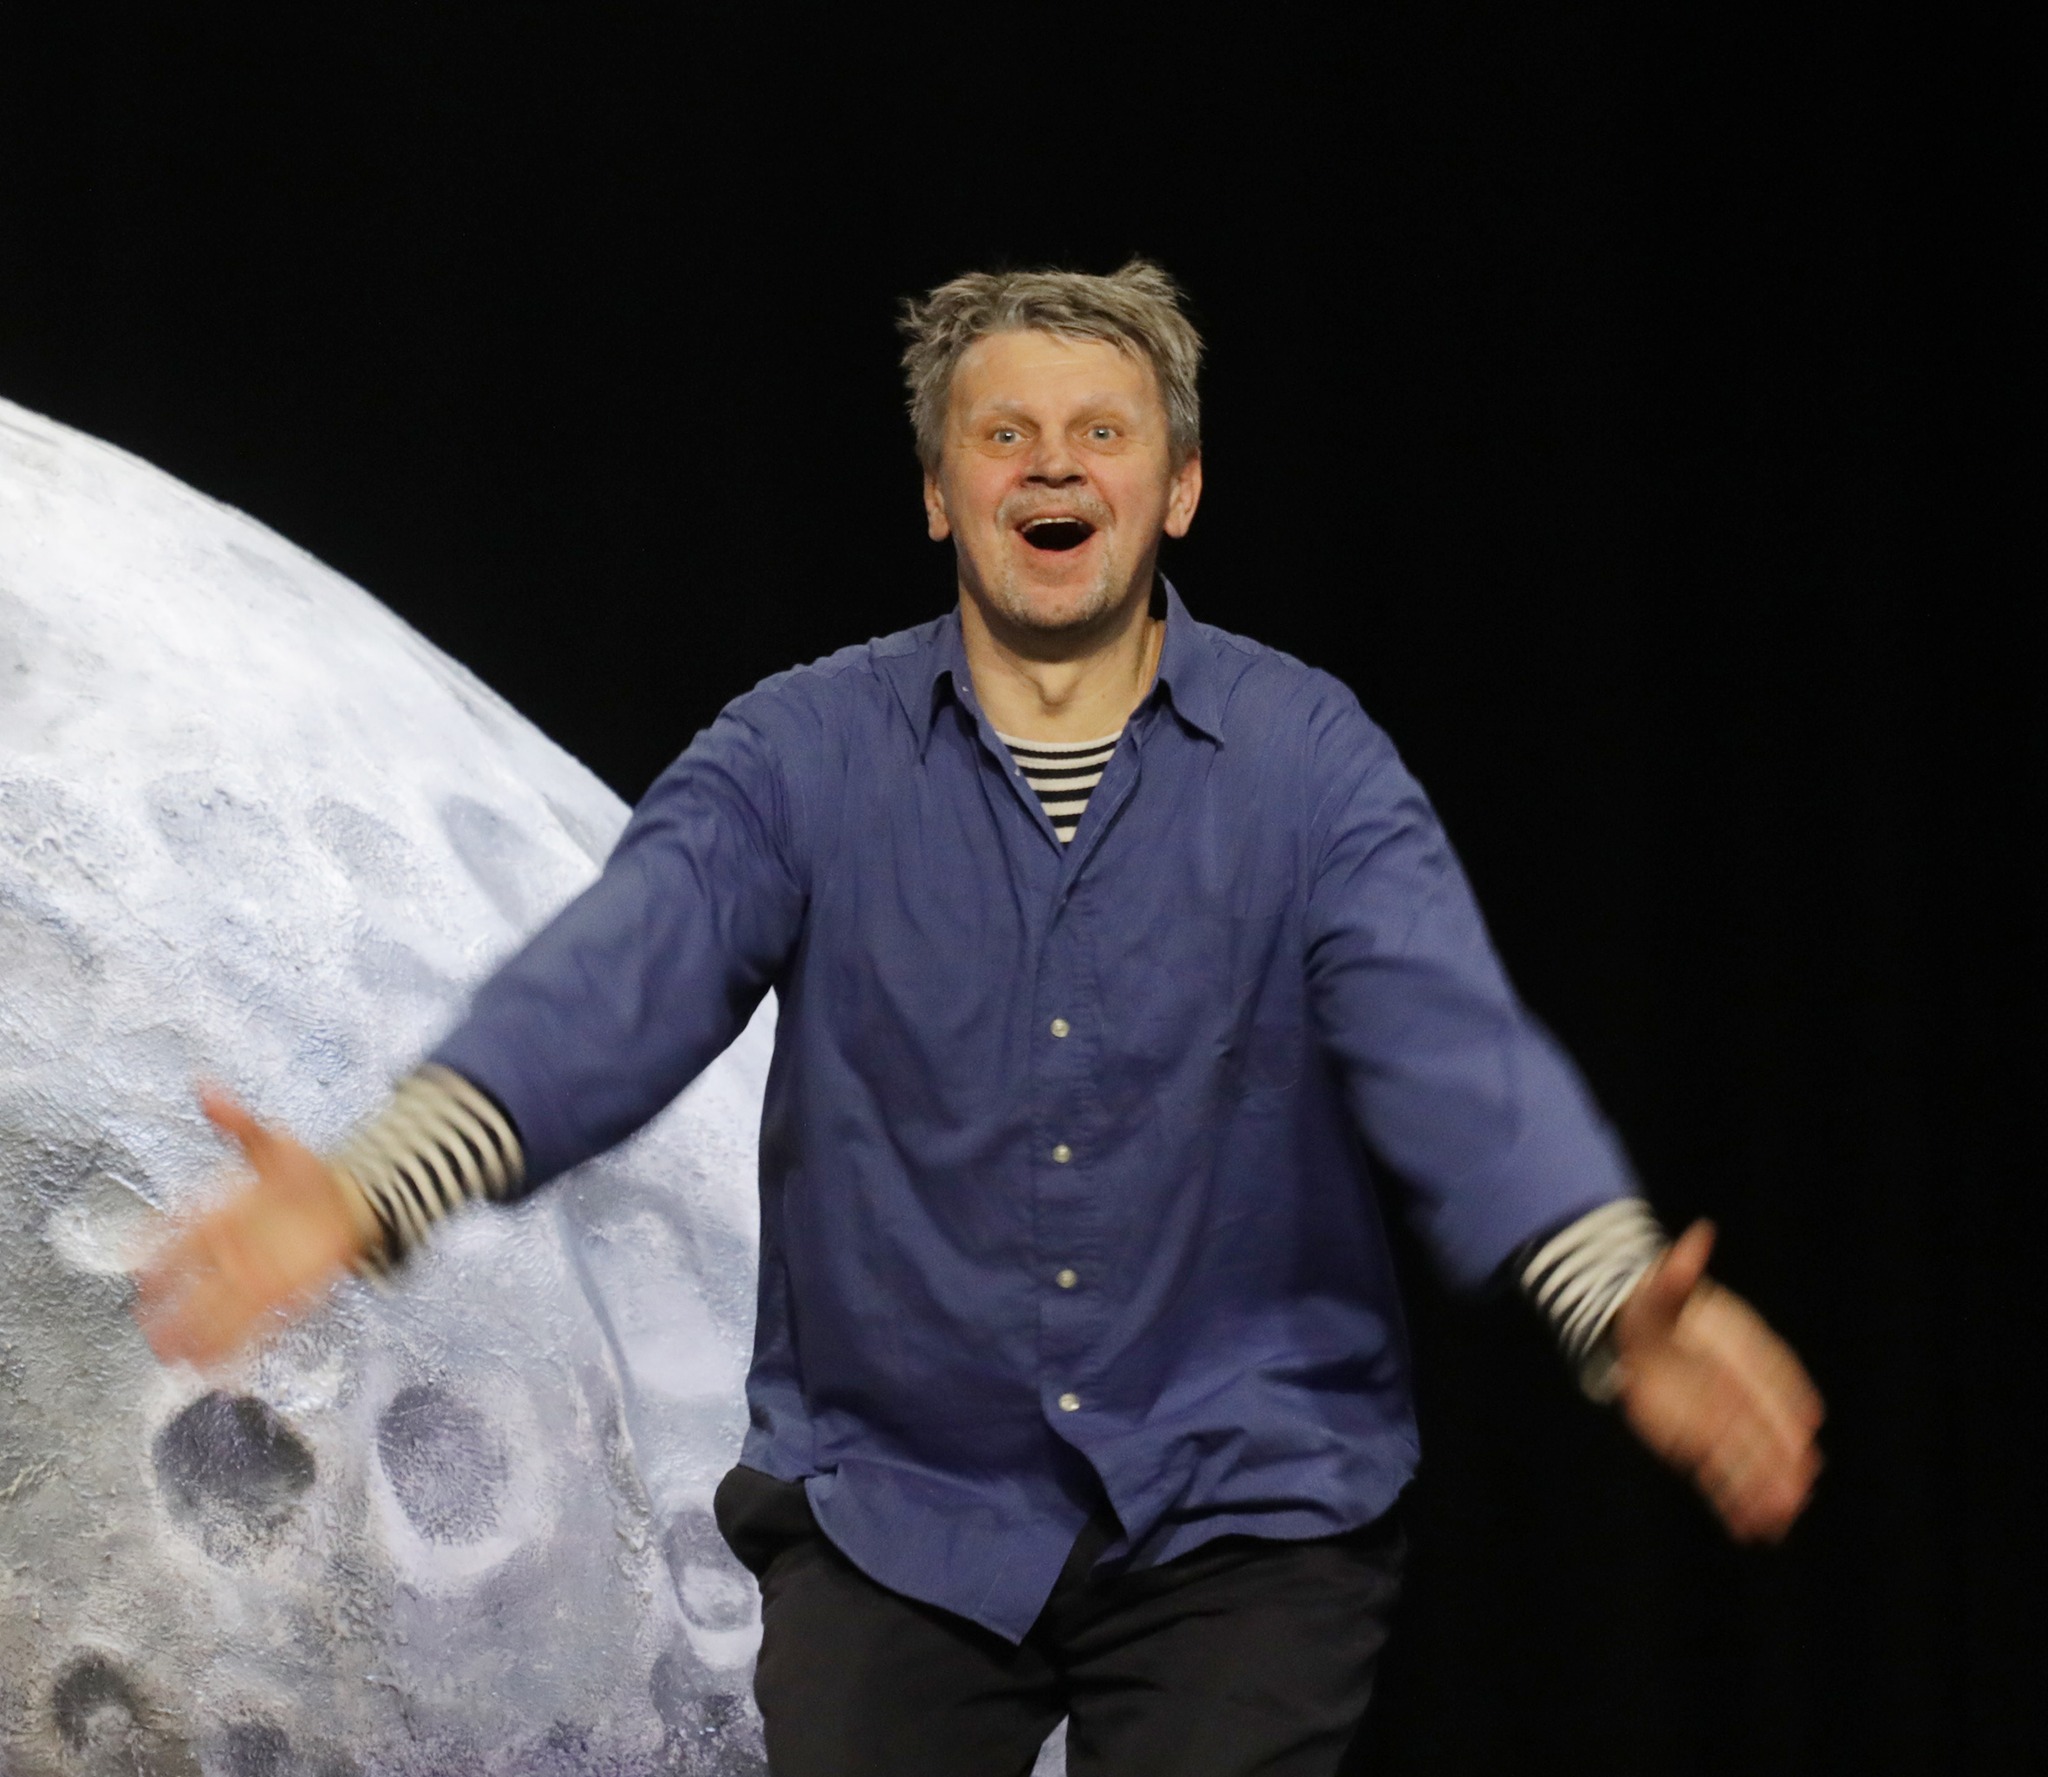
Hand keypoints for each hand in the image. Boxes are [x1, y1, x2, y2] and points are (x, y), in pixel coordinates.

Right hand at [133, 1087, 372, 1366]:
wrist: (352, 1198)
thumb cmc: (303, 1174)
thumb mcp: (271, 1144)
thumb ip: (237, 1122)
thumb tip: (204, 1087)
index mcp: (220, 1216)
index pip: (179, 1238)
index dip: (158, 1256)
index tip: (140, 1272)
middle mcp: (232, 1252)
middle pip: (194, 1286)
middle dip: (170, 1309)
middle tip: (146, 1328)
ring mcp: (255, 1278)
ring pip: (219, 1313)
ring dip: (198, 1336)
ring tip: (174, 1359)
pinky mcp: (283, 1297)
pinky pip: (258, 1329)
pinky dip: (241, 1350)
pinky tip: (223, 1370)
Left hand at [1610, 1219, 1823, 1541]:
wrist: (1636, 1328)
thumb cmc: (1658, 1306)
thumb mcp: (1661, 1287)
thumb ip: (1681, 1271)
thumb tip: (1698, 1233)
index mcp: (1740, 1354)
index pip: (1770, 1379)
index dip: (1786, 1403)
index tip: (1805, 1426)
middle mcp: (1736, 1392)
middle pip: (1764, 1430)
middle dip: (1779, 1461)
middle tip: (1797, 1492)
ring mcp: (1719, 1421)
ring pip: (1744, 1461)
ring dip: (1760, 1490)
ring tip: (1778, 1521)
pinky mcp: (1695, 1441)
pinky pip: (1717, 1476)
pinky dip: (1731, 1501)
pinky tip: (1749, 1529)